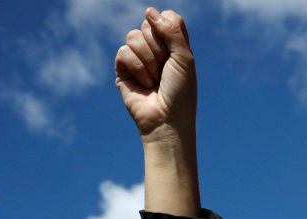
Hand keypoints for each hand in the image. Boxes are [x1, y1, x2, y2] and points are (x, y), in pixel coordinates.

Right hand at [115, 8, 197, 144]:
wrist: (167, 119)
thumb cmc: (180, 93)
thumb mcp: (184, 58)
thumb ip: (172, 30)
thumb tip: (149, 11)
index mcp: (172, 44)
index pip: (166, 17)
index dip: (167, 28)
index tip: (174, 49)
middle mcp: (154, 48)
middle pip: (148, 25)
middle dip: (159, 49)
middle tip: (165, 70)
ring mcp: (137, 58)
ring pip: (133, 36)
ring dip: (148, 61)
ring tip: (155, 80)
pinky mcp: (122, 69)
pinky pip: (124, 52)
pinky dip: (137, 68)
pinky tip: (144, 84)